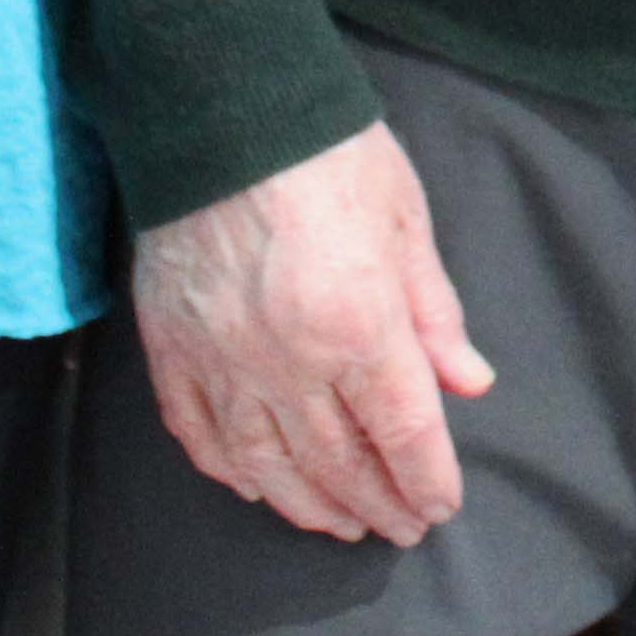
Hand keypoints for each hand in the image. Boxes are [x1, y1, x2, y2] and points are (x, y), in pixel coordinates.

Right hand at [131, 123, 498, 546]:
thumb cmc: (327, 153)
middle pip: (337, 460)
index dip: (425, 478)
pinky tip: (255, 486)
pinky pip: (198, 432)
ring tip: (339, 526)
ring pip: (265, 464)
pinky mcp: (168, 347)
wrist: (221, 106)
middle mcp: (285, 360)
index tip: (440, 507)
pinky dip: (229, 470)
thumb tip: (467, 384)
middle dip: (376, 503)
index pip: (401, 431)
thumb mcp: (404, 220)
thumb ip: (433, 312)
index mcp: (355, 324)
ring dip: (308, 505)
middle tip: (400, 528)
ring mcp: (219, 360)